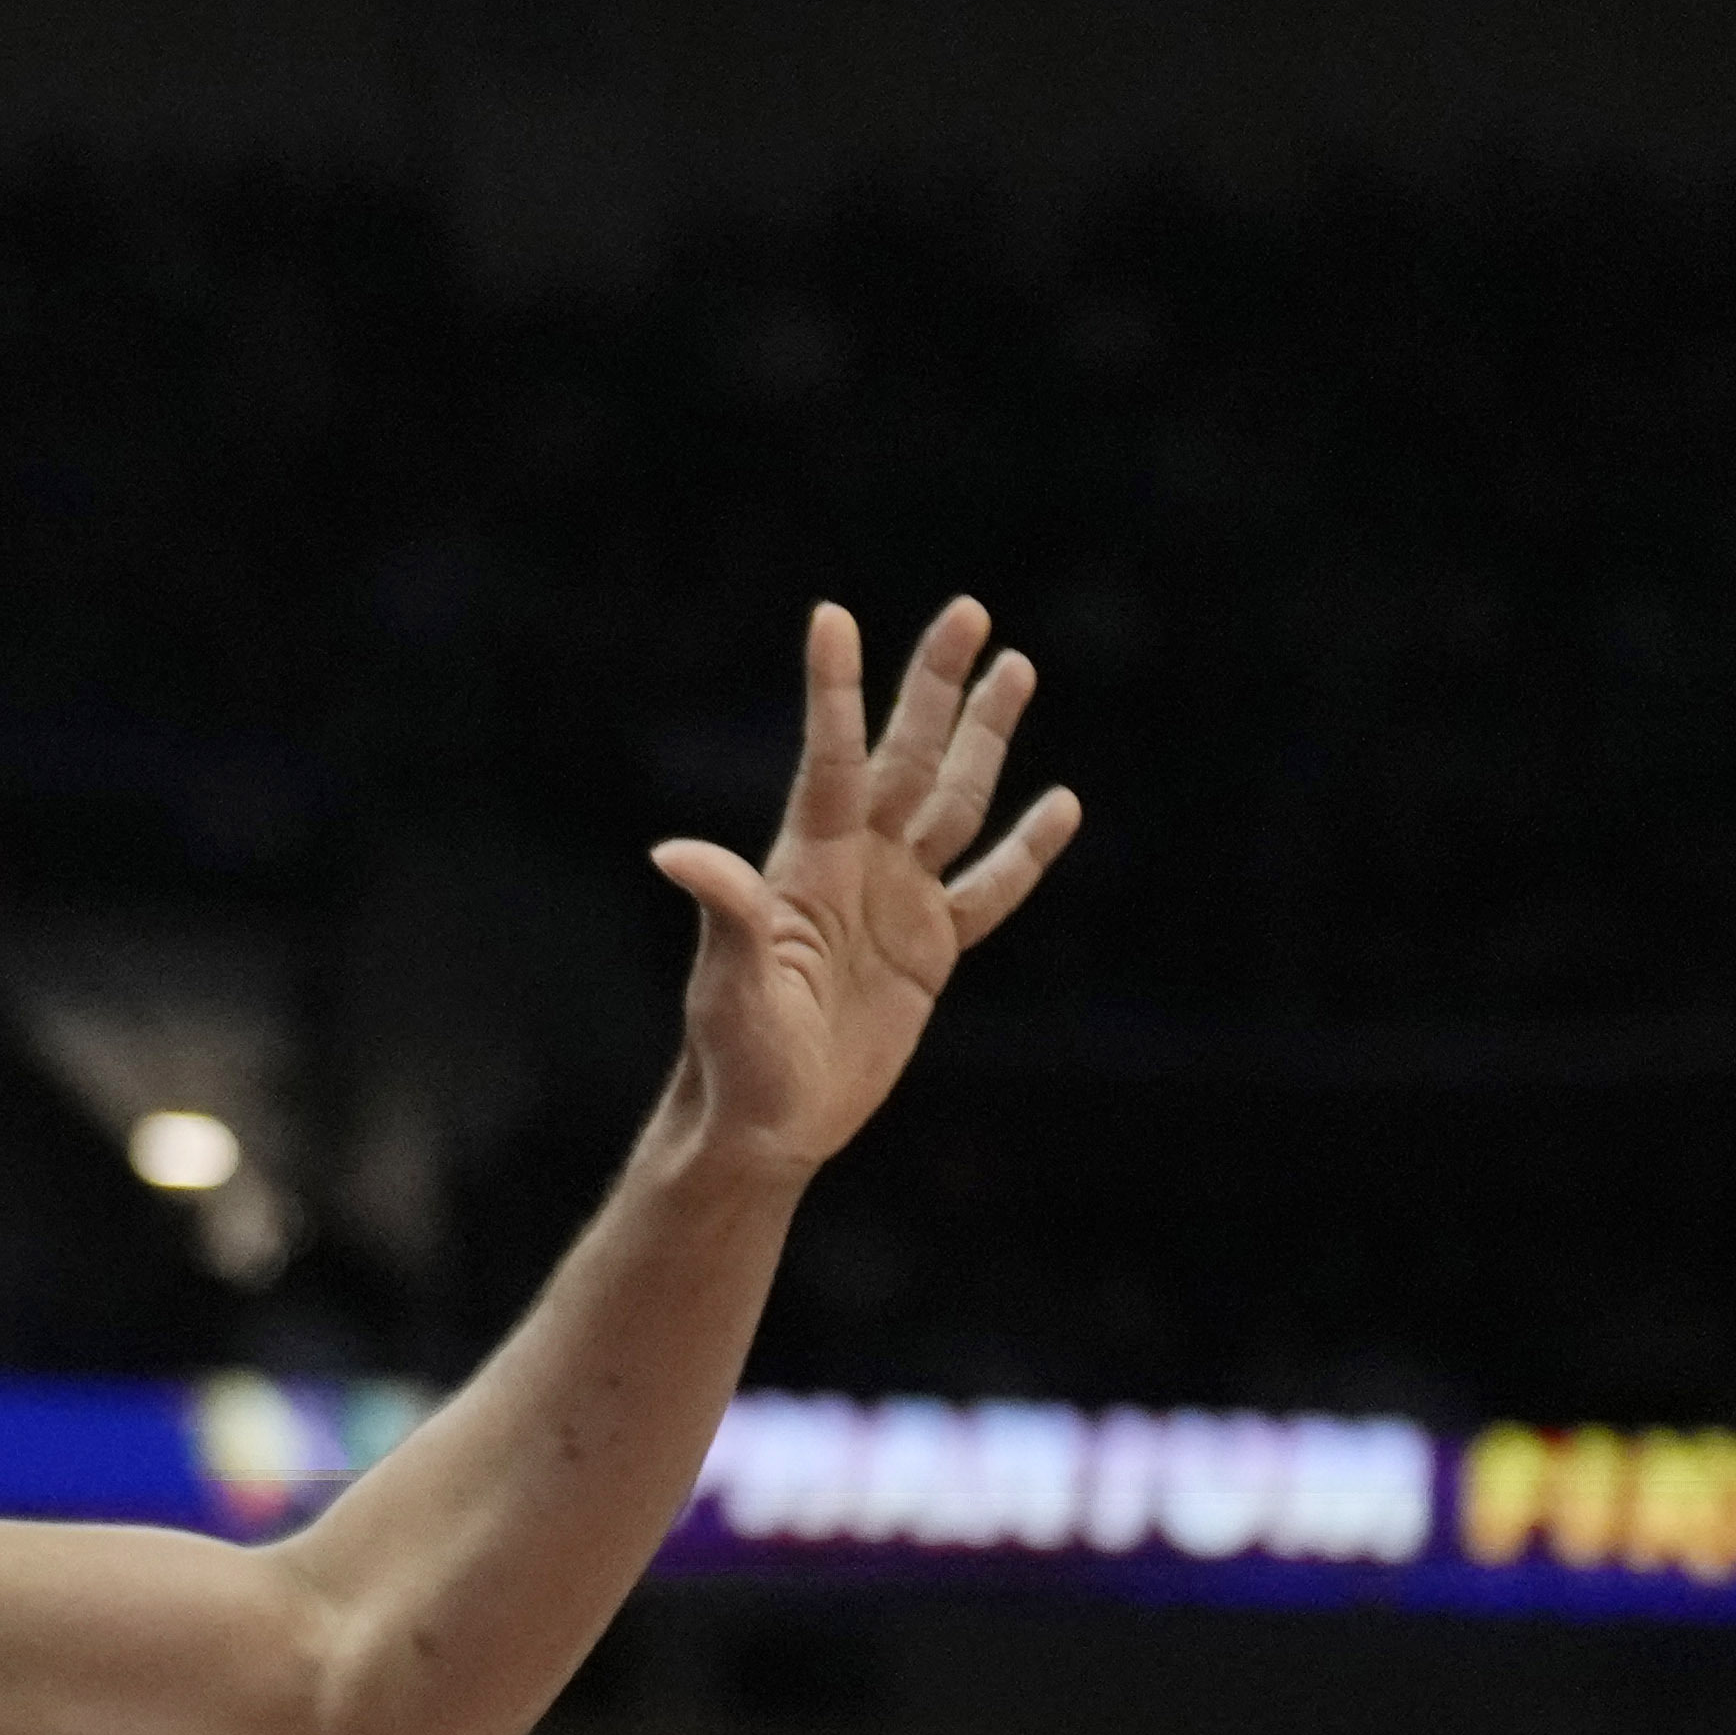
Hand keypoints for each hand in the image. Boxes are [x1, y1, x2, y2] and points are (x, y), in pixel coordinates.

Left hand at [652, 595, 1080, 1176]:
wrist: (765, 1123)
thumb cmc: (732, 1056)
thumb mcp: (730, 985)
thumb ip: (725, 913)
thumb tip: (674, 851)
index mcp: (806, 864)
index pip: (831, 759)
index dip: (834, 690)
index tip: (831, 615)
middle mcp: (855, 866)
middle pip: (906, 757)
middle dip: (936, 685)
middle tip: (970, 611)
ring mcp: (896, 902)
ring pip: (955, 802)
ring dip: (986, 738)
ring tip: (1017, 668)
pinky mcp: (930, 949)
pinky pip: (990, 890)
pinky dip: (1026, 852)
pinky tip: (1061, 805)